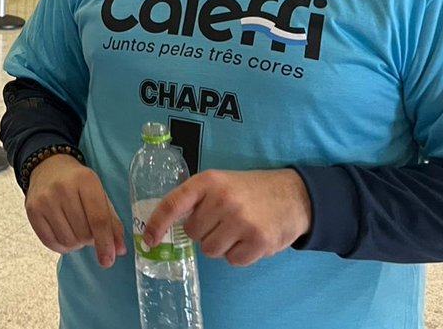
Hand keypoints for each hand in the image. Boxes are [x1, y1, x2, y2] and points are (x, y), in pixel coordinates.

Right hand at [24, 154, 127, 267]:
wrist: (48, 167)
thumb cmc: (78, 183)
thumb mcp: (99, 194)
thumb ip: (112, 222)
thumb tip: (119, 250)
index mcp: (85, 180)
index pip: (98, 219)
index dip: (105, 243)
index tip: (109, 260)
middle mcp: (63, 188)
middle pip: (83, 233)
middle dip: (90, 239)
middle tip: (89, 230)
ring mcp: (45, 200)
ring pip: (67, 241)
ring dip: (76, 243)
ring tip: (76, 229)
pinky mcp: (32, 210)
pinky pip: (50, 242)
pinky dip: (62, 246)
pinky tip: (65, 233)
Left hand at [144, 168, 311, 266]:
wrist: (293, 195)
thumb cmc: (249, 190)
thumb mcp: (220, 183)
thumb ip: (196, 199)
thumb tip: (164, 227)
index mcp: (209, 181)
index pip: (173, 203)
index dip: (157, 224)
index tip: (149, 240)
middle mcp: (223, 199)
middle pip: (193, 234)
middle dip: (205, 232)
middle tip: (223, 221)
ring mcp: (241, 221)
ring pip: (210, 250)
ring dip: (221, 245)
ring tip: (237, 229)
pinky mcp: (258, 241)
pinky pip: (232, 261)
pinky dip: (239, 254)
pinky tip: (250, 238)